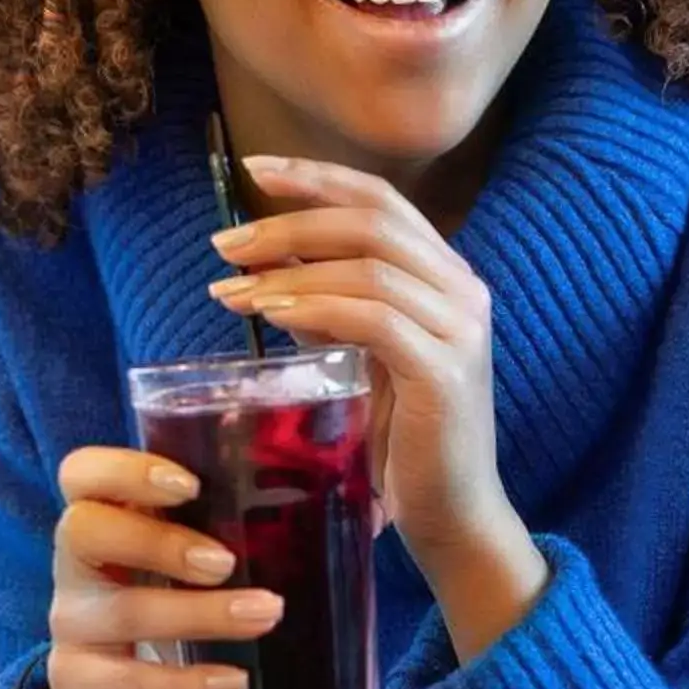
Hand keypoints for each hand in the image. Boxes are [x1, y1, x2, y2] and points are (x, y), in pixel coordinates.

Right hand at [36, 444, 278, 688]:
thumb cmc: (168, 598)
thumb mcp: (188, 555)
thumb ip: (247, 525)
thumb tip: (366, 510)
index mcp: (102, 513)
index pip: (80, 474)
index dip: (124, 470)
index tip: (190, 484)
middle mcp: (75, 564)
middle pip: (83, 531)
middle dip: (160, 542)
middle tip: (227, 561)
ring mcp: (72, 624)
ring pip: (122, 611)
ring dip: (198, 614)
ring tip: (265, 614)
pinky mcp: (81, 682)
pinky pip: (128, 682)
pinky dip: (186, 683)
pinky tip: (234, 682)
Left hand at [209, 154, 548, 657]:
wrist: (453, 519)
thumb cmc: (399, 445)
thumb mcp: (355, 360)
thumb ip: (326, 312)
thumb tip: (267, 270)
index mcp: (447, 278)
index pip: (382, 201)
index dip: (318, 177)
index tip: (253, 169)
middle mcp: (465, 291)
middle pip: (373, 219)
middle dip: (290, 220)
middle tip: (224, 242)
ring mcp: (461, 329)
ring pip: (370, 263)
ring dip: (289, 267)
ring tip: (229, 288)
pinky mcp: (446, 371)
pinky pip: (374, 316)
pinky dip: (315, 307)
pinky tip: (270, 315)